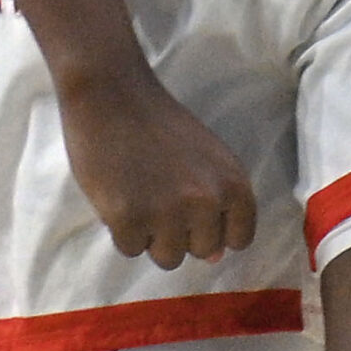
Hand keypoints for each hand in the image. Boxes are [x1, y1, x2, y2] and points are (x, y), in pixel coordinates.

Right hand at [58, 63, 256, 270]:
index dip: (214, 228)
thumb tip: (215, 257)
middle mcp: (206, 201)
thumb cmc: (158, 124)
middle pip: (201, 251)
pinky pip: (130, 249)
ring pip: (167, 258)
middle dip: (180, 231)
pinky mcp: (128, 218)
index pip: (239, 238)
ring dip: (151, 235)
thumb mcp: (205, 157)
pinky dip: (120, 229)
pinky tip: (117, 193)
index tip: (194, 209)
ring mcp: (167, 212)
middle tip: (158, 192)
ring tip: (138, 194)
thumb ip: (217, 203)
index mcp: (232, 183)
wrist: (111, 93)